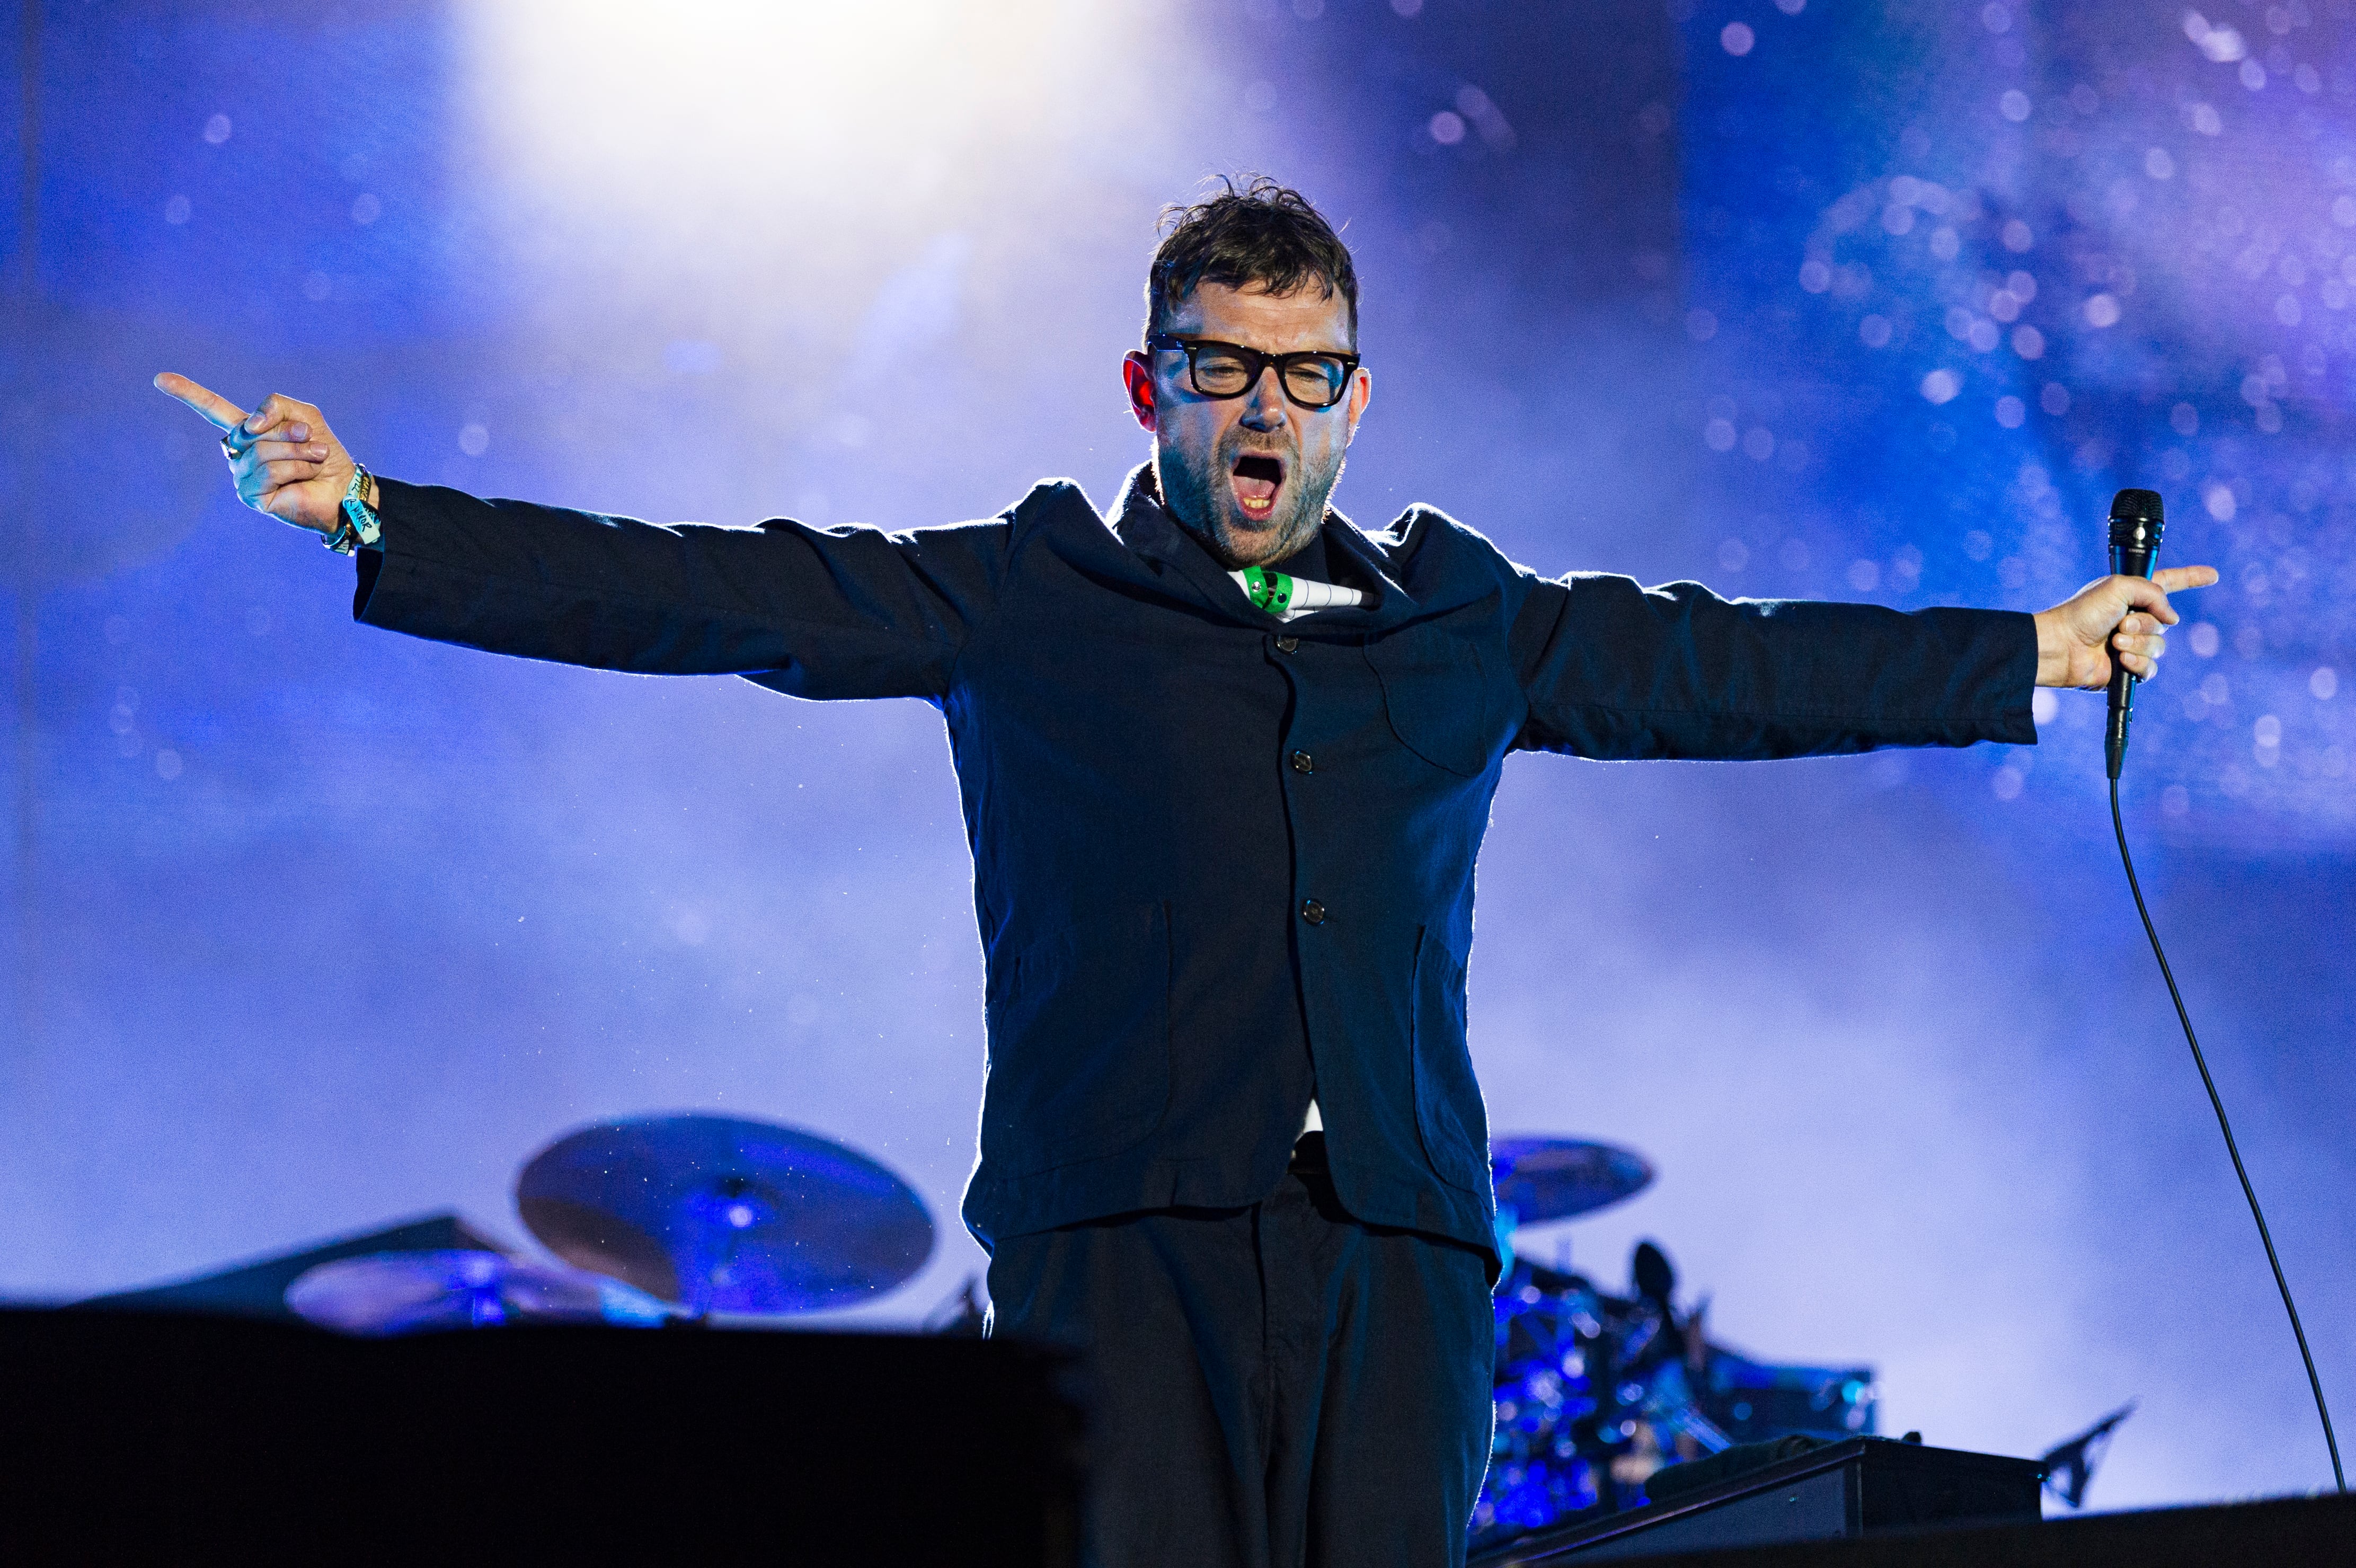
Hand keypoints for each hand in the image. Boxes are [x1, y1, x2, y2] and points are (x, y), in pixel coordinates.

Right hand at [152, 373, 363, 536]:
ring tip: (315, 459)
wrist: (345, 488)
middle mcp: (240, 453)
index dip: (188, 393)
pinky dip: (294, 469)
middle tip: (312, 441)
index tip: (160, 378)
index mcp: (249, 432)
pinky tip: (306, 476)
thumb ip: (276, 405)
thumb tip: (249, 424)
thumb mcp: (305, 416)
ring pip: (261, 451)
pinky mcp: (251, 495)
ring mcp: (242, 475)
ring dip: (297, 452)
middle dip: (287, 432)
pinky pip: (268, 471)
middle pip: (250, 429)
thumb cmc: (324, 454)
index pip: (212, 409)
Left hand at [2032, 566, 2218, 688]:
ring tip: (2114, 642)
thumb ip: (2155, 593)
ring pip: (2160, 646)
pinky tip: (2118, 659)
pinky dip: (2137, 663)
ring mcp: (2132, 643)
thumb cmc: (2082, 613)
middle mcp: (2134, 618)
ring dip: (2139, 643)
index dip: (2191, 578)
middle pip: (2165, 621)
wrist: (2062, 645)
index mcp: (2133, 594)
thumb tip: (2172, 618)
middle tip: (2119, 624)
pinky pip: (2150, 667)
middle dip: (2146, 623)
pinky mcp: (2127, 667)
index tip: (2213, 575)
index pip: (2169, 583)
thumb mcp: (2120, 586)